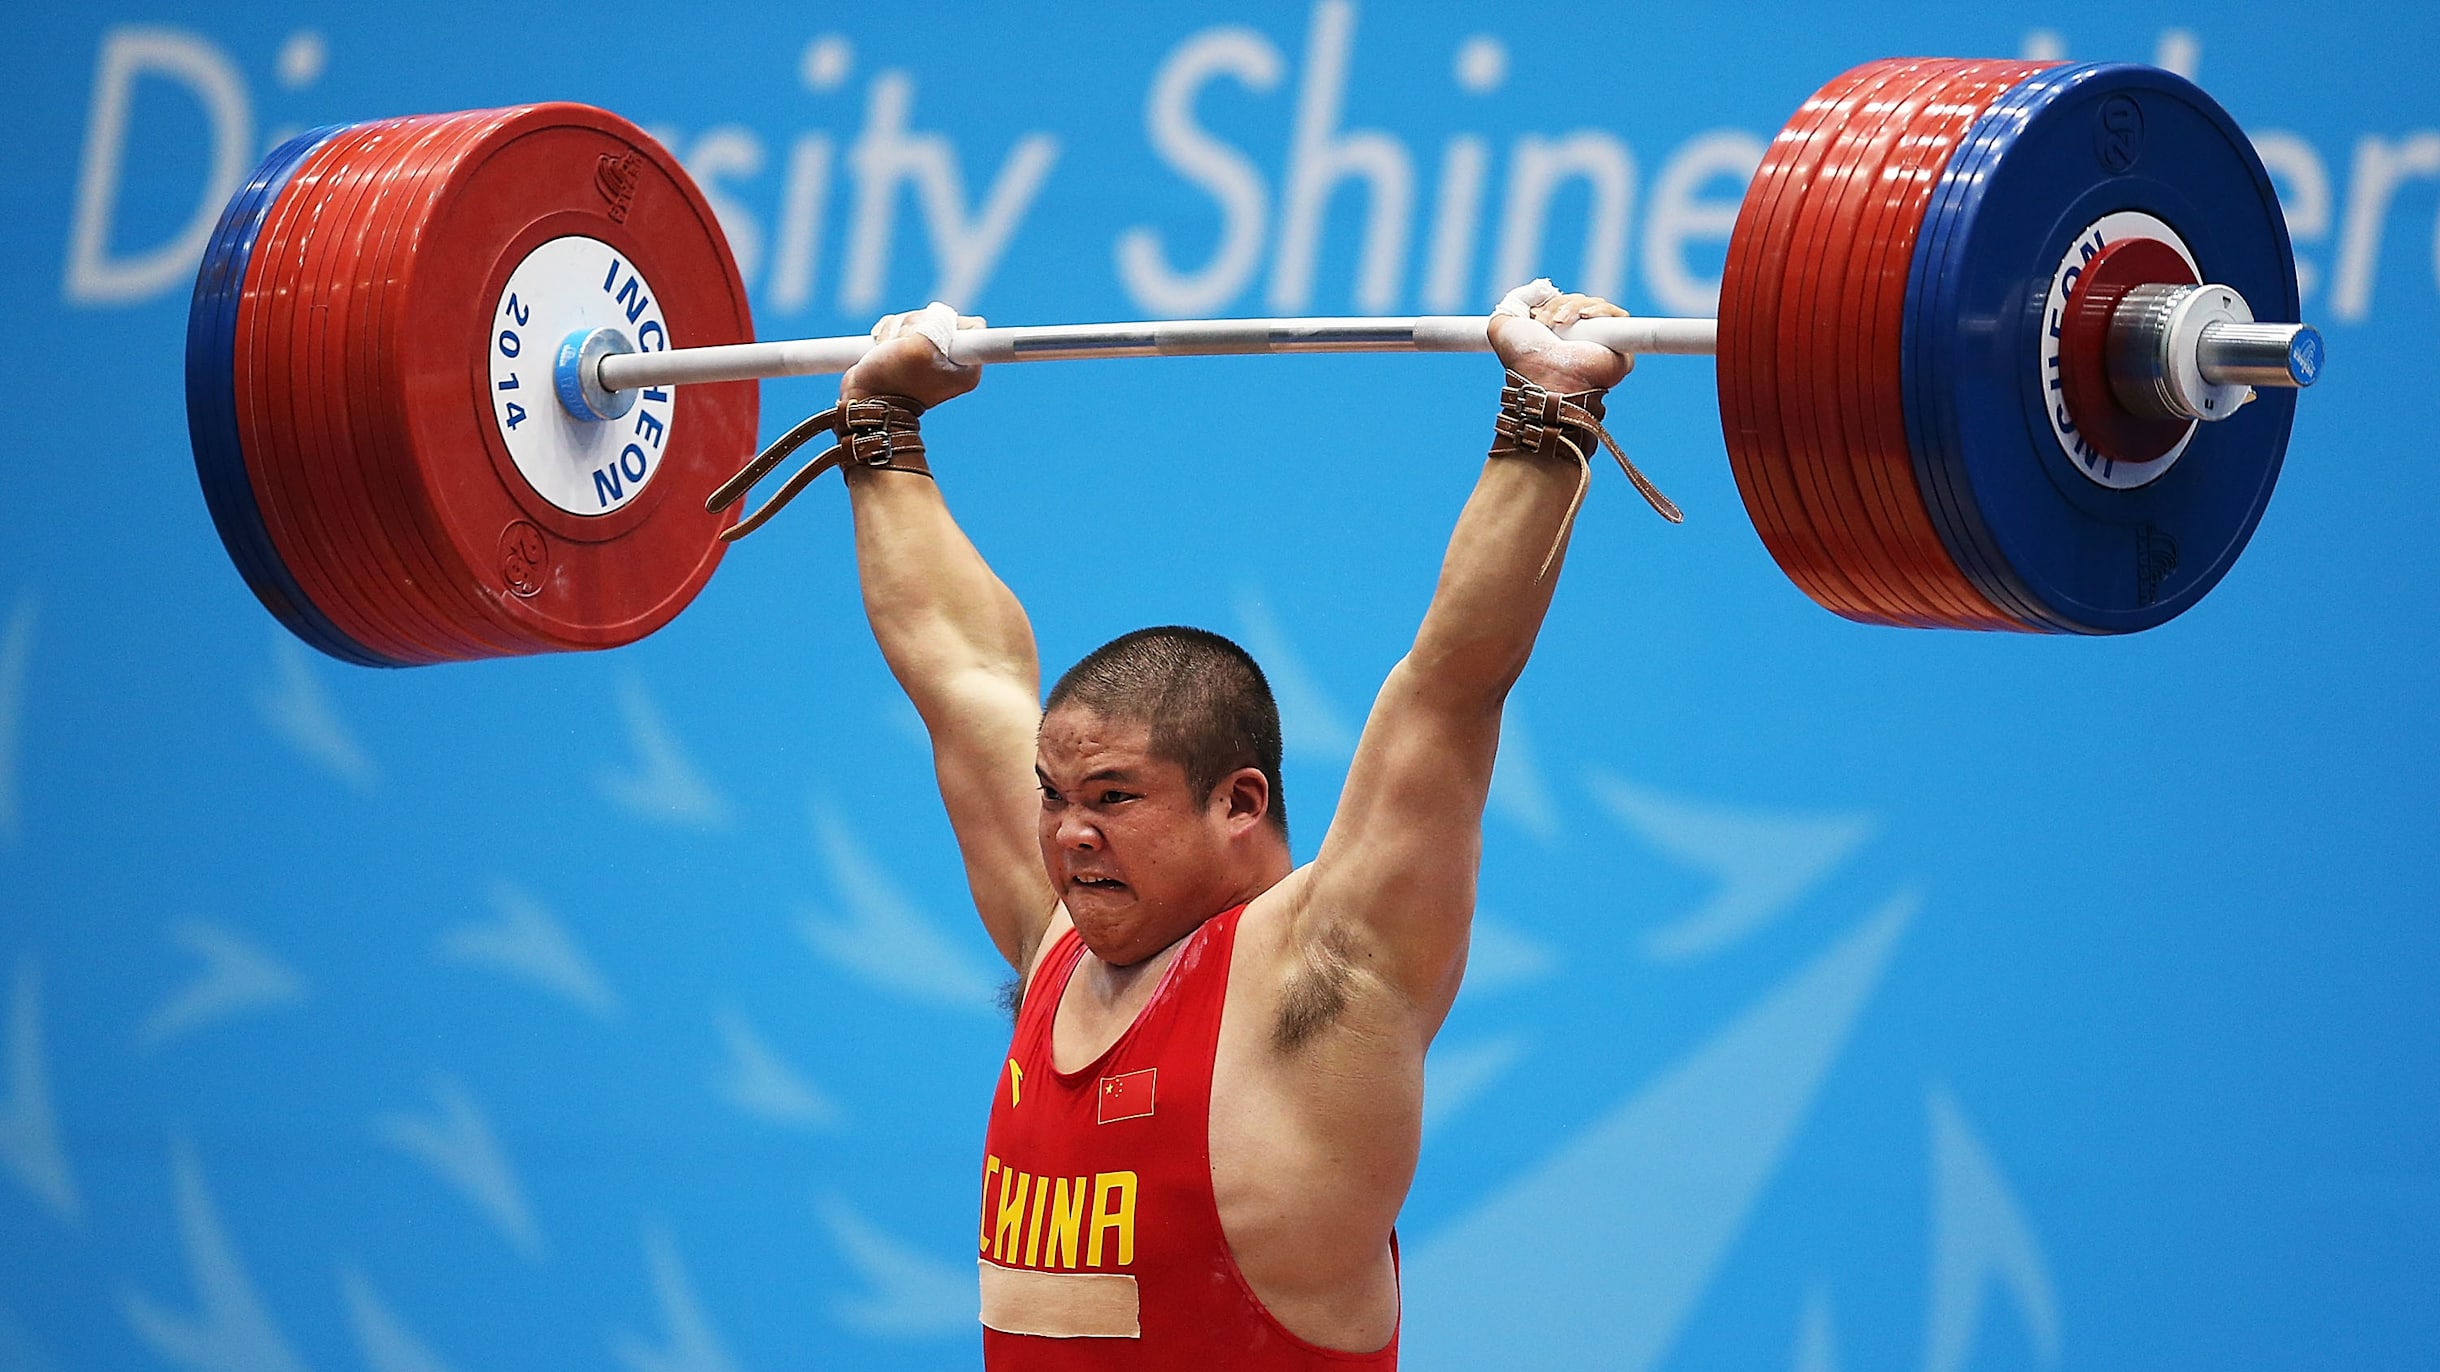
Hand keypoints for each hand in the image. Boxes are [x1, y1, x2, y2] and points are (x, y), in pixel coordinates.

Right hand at [840, 302, 984, 407]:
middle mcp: (950, 362)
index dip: (946, 323)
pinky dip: (887, 332)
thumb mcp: (920, 347)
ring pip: (916, 320)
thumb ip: (939, 323)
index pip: (972, 326)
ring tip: (887, 352)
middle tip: (902, 348)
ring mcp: (927, 356)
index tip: (930, 339)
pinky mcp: (907, 352)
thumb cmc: (892, 380)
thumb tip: (941, 313)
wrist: (862, 402)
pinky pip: (900, 326)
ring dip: (895, 329)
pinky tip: (880, 348)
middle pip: (938, 318)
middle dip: (914, 325)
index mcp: (966, 369)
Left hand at [1487, 279, 1632, 393]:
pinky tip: (1585, 316)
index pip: (1562, 305)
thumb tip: (1541, 290)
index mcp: (1555, 337)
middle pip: (1578, 302)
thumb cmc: (1524, 358)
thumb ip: (1515, 302)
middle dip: (1559, 305)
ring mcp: (1600, 344)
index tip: (1536, 315)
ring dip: (1574, 307)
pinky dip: (1601, 310)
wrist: (1546, 377)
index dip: (1552, 303)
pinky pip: (1617, 315)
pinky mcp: (1621, 348)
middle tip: (1545, 322)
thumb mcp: (1503, 326)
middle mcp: (1578, 341)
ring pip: (1595, 305)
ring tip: (1559, 323)